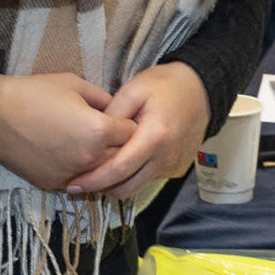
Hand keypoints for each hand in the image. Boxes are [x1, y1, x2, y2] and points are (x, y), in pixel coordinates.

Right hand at [0, 73, 137, 190]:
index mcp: (99, 130)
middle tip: (110, 134)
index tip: (121, 119)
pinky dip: (80, 171)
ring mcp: (72, 175)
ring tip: (91, 146)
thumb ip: (102, 97)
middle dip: (120, 146)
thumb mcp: (74, 84)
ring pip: (102, 174)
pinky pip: (78, 181)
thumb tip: (116, 108)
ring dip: (102, 163)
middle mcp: (90, 158)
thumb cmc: (34, 94)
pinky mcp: (54, 184)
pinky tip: (70, 156)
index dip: (129, 123)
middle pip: (122, 158)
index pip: (132, 133)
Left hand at [68, 62, 211, 197]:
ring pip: (137, 187)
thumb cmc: (165, 86)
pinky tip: (123, 161)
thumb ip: (111, 115)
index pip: (119, 170)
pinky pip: (149, 179)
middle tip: (80, 182)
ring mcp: (174, 166)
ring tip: (99, 171)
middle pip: (127, 187)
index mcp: (155, 137)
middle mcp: (166, 158)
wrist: (201, 89)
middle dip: (101, 188)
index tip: (73, 184)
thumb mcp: (133, 90)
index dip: (93, 180)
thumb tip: (92, 137)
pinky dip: (133, 176)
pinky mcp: (177, 170)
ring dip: (117, 183)